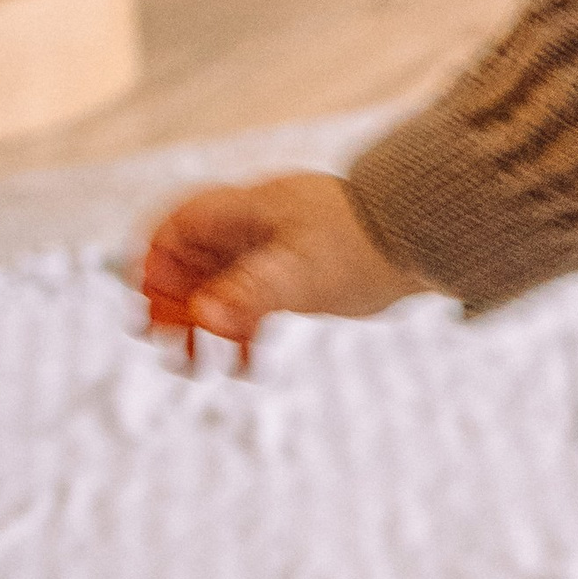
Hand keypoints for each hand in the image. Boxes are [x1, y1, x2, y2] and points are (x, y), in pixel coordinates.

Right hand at [134, 173, 422, 368]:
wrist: (426, 242)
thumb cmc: (365, 244)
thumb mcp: (304, 271)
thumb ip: (253, 292)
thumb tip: (204, 317)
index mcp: (246, 209)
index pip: (177, 225)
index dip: (155, 262)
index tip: (151, 303)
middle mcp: (254, 228)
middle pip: (190, 262)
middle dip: (172, 304)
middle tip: (163, 345)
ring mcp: (274, 252)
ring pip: (219, 288)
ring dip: (202, 327)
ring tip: (192, 369)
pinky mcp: (296, 278)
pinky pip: (253, 306)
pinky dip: (243, 336)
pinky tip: (245, 369)